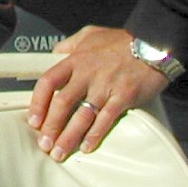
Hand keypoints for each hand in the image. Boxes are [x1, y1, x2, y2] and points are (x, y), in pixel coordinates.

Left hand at [29, 25, 170, 161]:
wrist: (154, 43)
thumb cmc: (121, 40)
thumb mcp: (89, 34)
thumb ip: (70, 44)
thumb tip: (55, 53)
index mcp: (75, 61)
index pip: (48, 82)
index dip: (38, 103)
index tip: (33, 121)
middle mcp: (87, 75)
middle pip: (62, 104)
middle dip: (51, 127)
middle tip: (44, 144)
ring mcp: (105, 87)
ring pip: (82, 116)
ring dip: (69, 136)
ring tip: (59, 152)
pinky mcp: (124, 97)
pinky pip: (106, 119)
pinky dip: (95, 135)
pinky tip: (86, 147)